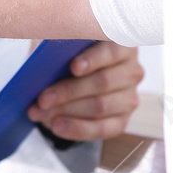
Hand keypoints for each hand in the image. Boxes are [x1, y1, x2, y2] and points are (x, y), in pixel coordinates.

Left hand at [27, 41, 142, 140]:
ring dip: (67, 111)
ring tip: (41, 113)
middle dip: (69, 91)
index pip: (112, 50)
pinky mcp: (122, 120)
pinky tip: (57, 126)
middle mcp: (132, 69)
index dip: (93, 59)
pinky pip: (102, 128)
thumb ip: (59, 45)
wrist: (66, 79)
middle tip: (42, 99)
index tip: (73, 67)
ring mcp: (130, 96)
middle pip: (103, 82)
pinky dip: (76, 128)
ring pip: (100, 106)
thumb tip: (47, 59)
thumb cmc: (65, 55)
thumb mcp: (61, 44)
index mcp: (121, 44)